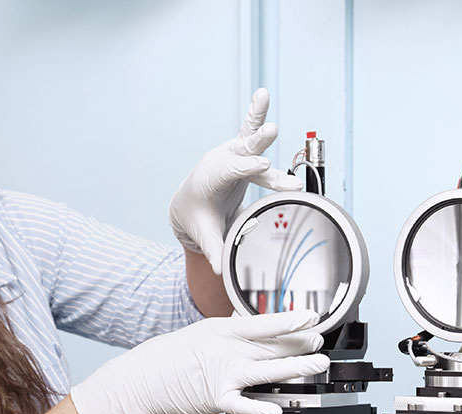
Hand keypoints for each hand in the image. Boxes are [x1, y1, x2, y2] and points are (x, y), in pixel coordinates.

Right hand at [69, 310, 329, 413]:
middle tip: (320, 342)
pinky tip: (279, 408)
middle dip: (300, 344)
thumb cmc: (174, 355)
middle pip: (272, 348)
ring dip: (296, 368)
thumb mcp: (205, 332)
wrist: (144, 378)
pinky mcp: (217, 399)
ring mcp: (222, 376)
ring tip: (318, 365)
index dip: (290, 320)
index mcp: (223, 331)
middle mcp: (226, 352)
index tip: (311, 317)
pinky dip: (261, 407)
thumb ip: (233, 331)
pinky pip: (243, 404)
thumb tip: (255, 323)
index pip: (263, 324)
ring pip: (266, 371)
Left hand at [169, 88, 303, 275]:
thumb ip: (215, 250)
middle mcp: (221, 162)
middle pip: (241, 152)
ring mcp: (232, 154)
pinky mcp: (241, 151)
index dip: (246, 169)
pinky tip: (262, 93)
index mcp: (212, 180)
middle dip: (256, 144)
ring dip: (258, 121)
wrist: (189, 202)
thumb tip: (219, 271)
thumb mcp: (206, 233)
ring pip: (247, 136)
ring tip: (263, 97)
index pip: (231, 173)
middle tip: (272, 133)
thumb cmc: (199, 216)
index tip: (263, 166)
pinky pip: (250, 129)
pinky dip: (257, 112)